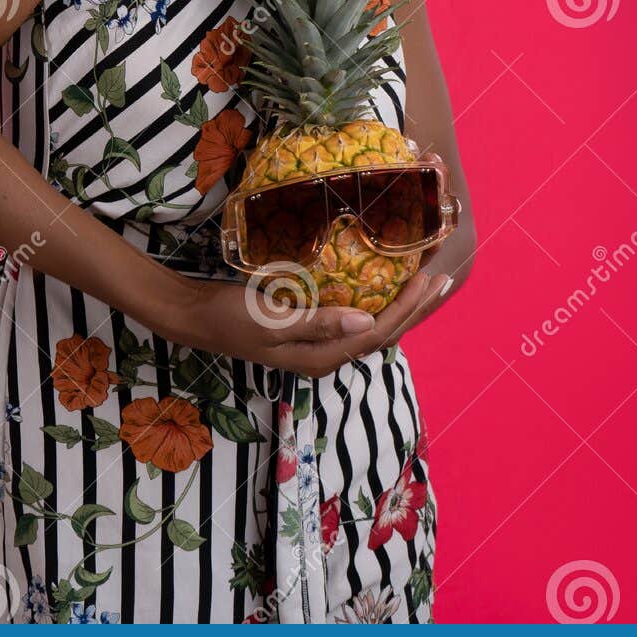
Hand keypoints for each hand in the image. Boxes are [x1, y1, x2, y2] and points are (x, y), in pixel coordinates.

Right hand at [172, 264, 450, 379]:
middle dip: (415, 308)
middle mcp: (324, 356)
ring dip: (401, 306)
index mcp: (320, 358)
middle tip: (443, 279)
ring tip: (426, 284)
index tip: (428, 278)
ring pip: (372, 328)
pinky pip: (354, 320)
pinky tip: (385, 289)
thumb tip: (365, 322)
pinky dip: (377, 303)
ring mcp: (316, 345)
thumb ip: (318, 323)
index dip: (407, 308)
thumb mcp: (271, 320)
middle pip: (382, 334)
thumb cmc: (229, 316)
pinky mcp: (308, 329)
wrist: (194, 317)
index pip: (377, 333)